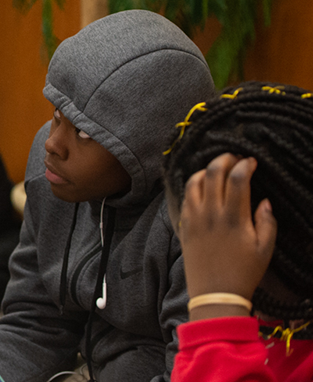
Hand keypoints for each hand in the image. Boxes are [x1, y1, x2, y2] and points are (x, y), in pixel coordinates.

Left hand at [179, 153, 275, 318]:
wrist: (214, 293)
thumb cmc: (244, 272)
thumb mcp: (265, 249)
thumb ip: (267, 221)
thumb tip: (264, 200)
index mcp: (234, 218)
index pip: (237, 179)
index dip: (245, 164)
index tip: (252, 162)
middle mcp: (211, 213)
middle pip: (213, 172)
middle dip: (225, 159)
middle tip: (235, 159)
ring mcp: (194, 218)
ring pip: (194, 181)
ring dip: (206, 170)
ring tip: (218, 170)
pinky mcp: (183, 224)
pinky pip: (185, 197)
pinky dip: (194, 185)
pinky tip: (203, 187)